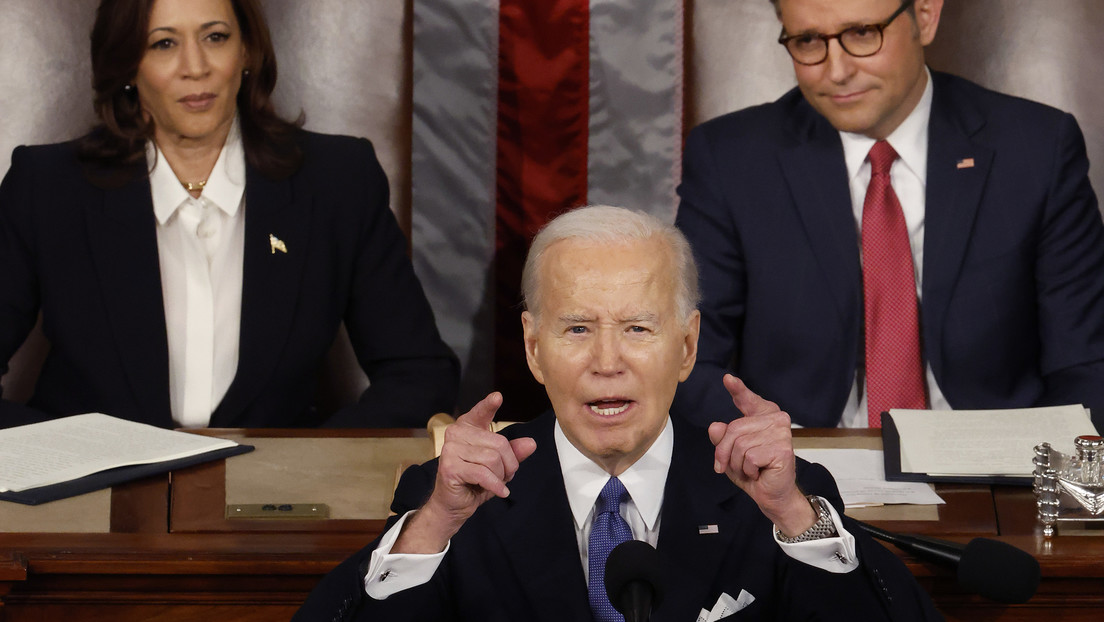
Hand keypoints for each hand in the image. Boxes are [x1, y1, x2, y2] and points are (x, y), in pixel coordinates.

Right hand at [394, 392, 536, 552]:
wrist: (453, 505)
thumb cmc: (474, 482)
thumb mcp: (498, 466)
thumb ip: (513, 453)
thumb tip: (530, 444)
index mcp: (467, 428)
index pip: (480, 413)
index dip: (489, 405)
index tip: (498, 397)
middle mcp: (456, 434)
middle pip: (499, 443)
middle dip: (508, 464)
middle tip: (503, 476)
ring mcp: (450, 450)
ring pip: (493, 459)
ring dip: (500, 476)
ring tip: (494, 483)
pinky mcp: (450, 467)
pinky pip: (484, 473)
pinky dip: (496, 485)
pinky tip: (499, 491)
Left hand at [707, 375, 815, 536]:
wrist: (772, 495)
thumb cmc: (753, 472)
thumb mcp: (731, 454)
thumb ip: (722, 438)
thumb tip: (715, 427)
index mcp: (763, 416)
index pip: (748, 400)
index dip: (738, 389)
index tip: (727, 379)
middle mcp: (775, 420)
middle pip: (733, 429)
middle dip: (725, 452)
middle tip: (731, 466)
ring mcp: (780, 433)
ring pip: (740, 445)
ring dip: (737, 464)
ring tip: (750, 470)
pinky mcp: (782, 449)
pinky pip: (749, 457)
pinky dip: (748, 470)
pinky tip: (760, 473)